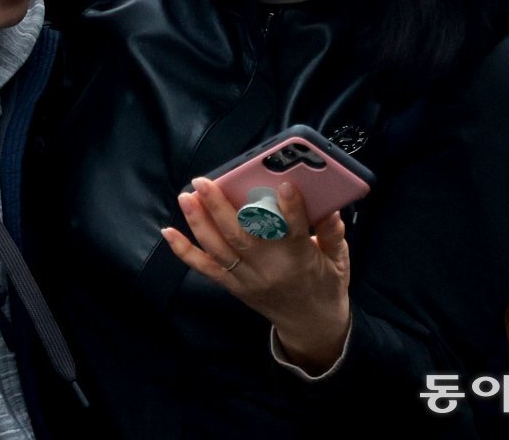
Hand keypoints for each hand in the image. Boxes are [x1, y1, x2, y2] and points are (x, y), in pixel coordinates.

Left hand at [161, 178, 350, 374]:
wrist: (311, 326)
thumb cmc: (326, 286)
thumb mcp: (339, 261)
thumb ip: (334, 234)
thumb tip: (331, 208)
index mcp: (300, 260)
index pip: (294, 232)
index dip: (291, 209)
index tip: (284, 185)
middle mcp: (270, 270)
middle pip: (242, 237)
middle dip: (219, 207)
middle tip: (204, 182)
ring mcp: (248, 279)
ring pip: (219, 249)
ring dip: (198, 222)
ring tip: (186, 197)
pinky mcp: (234, 286)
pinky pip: (206, 268)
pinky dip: (185, 251)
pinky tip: (168, 232)